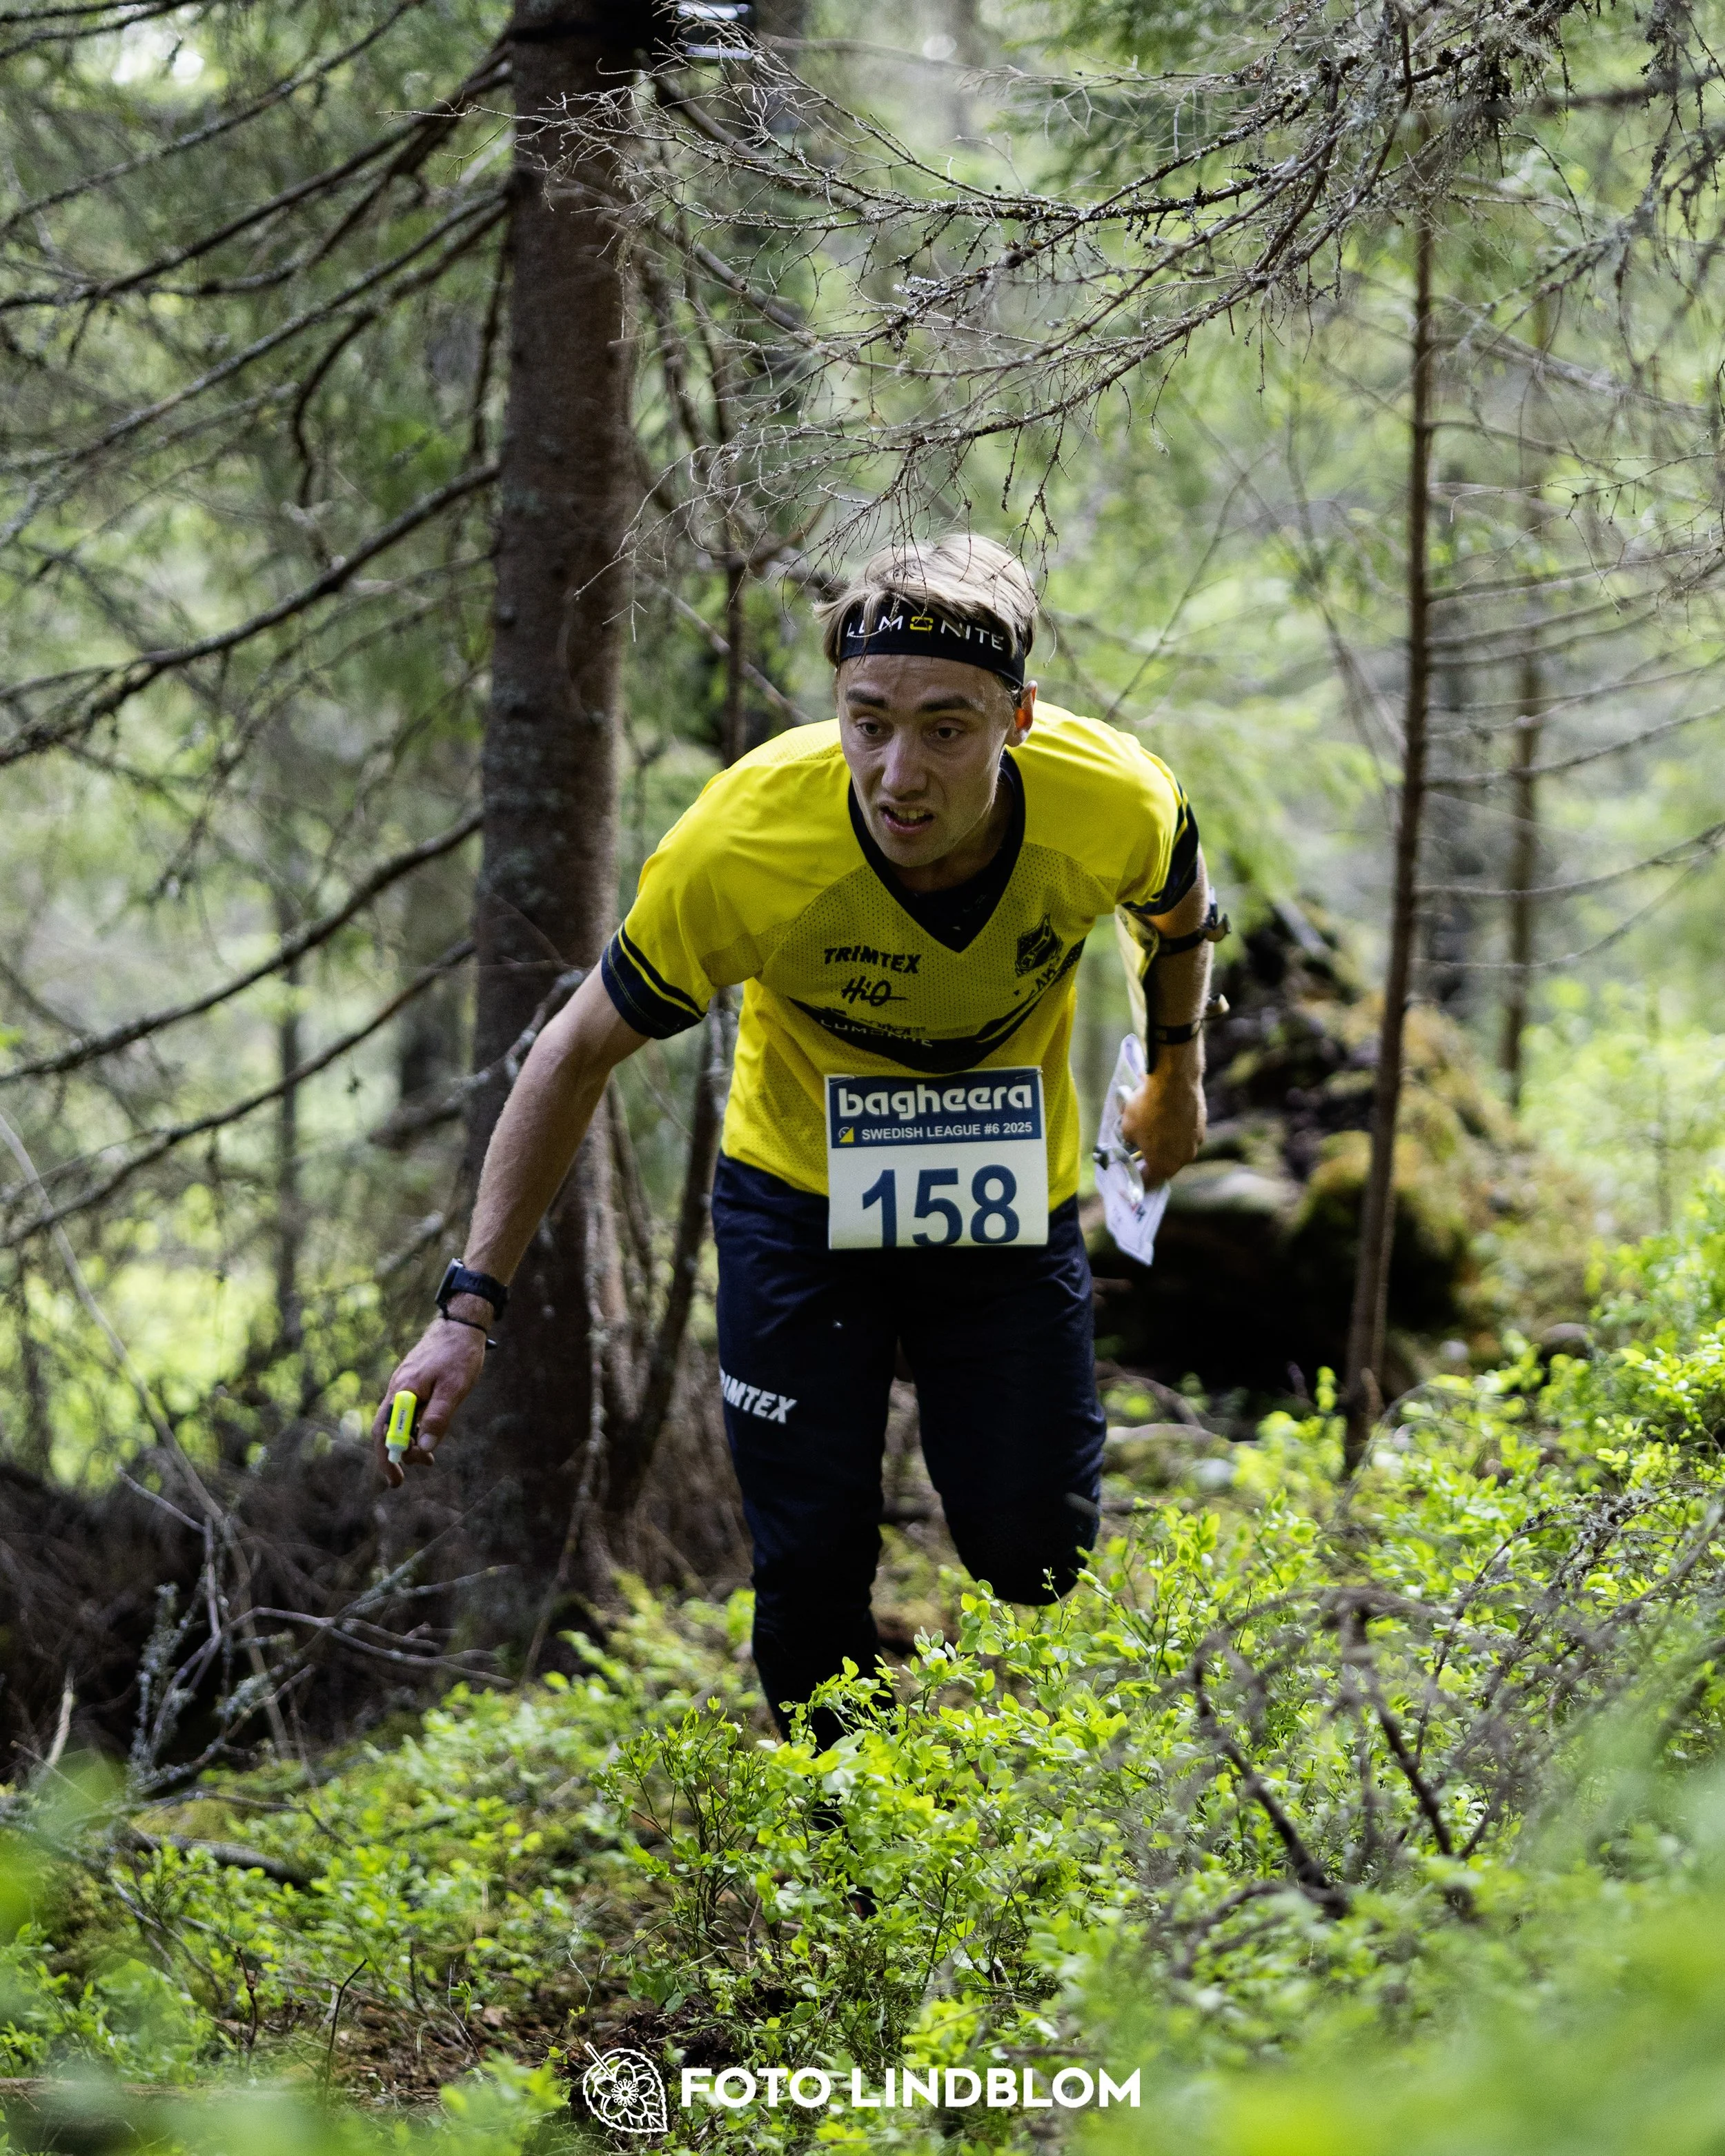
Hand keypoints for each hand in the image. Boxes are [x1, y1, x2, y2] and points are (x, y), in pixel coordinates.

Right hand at [370, 1310, 488, 1488]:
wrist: (461, 1324)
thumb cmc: (458, 1355)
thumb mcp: (454, 1389)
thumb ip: (438, 1417)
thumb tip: (425, 1447)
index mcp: (403, 1392)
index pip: (384, 1433)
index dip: (387, 1458)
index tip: (396, 1479)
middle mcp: (398, 1390)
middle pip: (387, 1430)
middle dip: (399, 1454)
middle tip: (415, 1472)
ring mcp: (404, 1386)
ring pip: (399, 1422)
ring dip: (411, 1441)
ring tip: (429, 1458)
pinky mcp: (413, 1383)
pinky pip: (408, 1411)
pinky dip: (416, 1427)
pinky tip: (430, 1433)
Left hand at [1119, 1054, 1205, 1185]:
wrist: (1175, 1082)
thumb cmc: (1147, 1109)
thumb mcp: (1127, 1129)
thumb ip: (1130, 1142)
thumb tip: (1132, 1141)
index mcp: (1164, 1166)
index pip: (1149, 1181)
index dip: (1137, 1177)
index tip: (1131, 1172)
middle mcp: (1184, 1158)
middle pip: (1165, 1165)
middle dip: (1152, 1159)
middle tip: (1140, 1150)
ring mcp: (1196, 1142)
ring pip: (1177, 1148)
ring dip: (1165, 1143)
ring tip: (1152, 1128)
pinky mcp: (1202, 1124)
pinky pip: (1185, 1132)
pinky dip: (1176, 1128)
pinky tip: (1165, 1115)